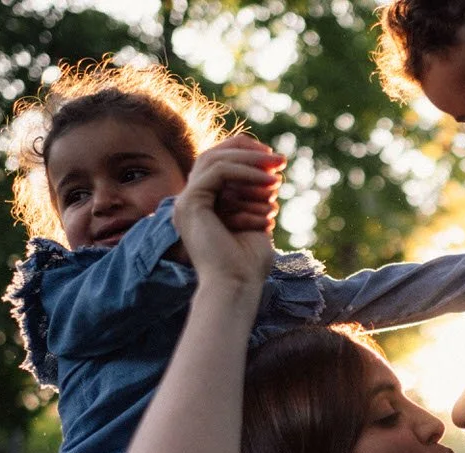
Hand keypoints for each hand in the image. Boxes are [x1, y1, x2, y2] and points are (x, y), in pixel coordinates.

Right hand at [173, 136, 282, 285]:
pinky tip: (269, 182)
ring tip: (278, 170)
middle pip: (213, 155)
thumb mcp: (255, 223)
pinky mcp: (190, 203)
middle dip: (249, 152)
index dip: (245, 155)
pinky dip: (246, 171)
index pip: (218, 165)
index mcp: (201, 206)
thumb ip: (256, 199)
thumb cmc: (248, 265)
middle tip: (279, 160)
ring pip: (215, 159)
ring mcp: (185, 202)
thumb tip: (272, 176)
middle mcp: (189, 202)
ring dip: (251, 160)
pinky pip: (218, 172)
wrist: (236, 288)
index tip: (276, 164)